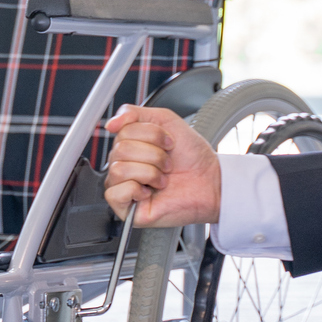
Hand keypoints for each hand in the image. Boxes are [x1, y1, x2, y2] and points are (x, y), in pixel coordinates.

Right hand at [101, 104, 220, 225]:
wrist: (211, 182)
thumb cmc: (192, 157)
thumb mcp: (165, 121)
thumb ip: (134, 114)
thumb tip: (110, 124)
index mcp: (130, 145)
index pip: (121, 131)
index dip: (150, 135)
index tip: (168, 143)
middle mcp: (124, 164)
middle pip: (120, 150)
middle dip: (153, 155)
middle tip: (168, 164)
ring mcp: (124, 187)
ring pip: (118, 170)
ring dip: (149, 172)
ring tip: (163, 179)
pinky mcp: (126, 208)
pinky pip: (114, 193)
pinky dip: (136, 190)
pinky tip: (149, 192)